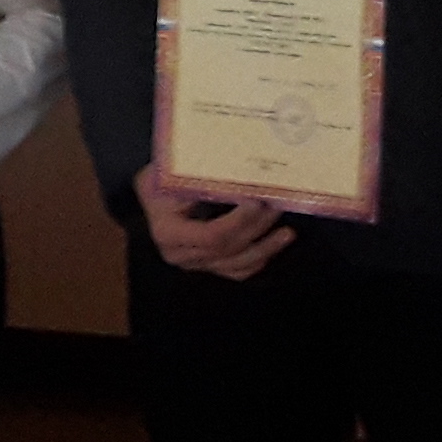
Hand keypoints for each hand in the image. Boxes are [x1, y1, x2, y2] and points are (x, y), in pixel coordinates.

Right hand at [134, 165, 293, 279]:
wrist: (154, 193)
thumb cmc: (162, 177)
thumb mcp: (171, 171)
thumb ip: (198, 177)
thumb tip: (238, 173)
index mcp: (169, 232)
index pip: (212, 235)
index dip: (239, 222)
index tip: (256, 201)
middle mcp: (180, 254)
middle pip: (228, 248)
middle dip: (257, 228)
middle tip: (278, 205)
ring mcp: (194, 264)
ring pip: (236, 264)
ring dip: (266, 248)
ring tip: (287, 233)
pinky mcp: (207, 265)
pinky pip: (237, 271)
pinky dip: (258, 260)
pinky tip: (274, 246)